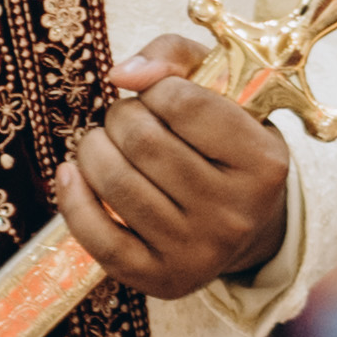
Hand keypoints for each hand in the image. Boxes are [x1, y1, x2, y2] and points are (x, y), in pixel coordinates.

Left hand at [61, 38, 295, 299]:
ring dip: (93, 148)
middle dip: (121, 116)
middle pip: (143, 141)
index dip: (156, 89)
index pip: (183, 102)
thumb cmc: (223, 145)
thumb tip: (121, 74)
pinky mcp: (162, 279)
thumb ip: (174, 57)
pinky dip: (73, 197)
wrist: (243, 227)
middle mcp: (236, 213)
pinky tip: (72, 174)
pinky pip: (98, 237)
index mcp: (264, 163)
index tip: (159, 97)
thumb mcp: (221, 90)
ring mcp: (199, 251)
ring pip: (115, 181)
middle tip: (127, 120)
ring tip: (104, 144)